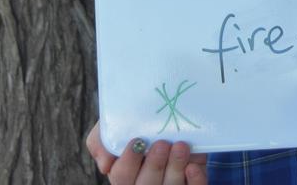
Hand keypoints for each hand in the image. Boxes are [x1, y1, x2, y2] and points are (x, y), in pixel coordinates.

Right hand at [86, 123, 207, 183]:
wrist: (172, 117)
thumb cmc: (141, 125)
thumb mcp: (118, 125)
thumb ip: (101, 140)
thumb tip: (105, 164)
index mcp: (125, 175)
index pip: (121, 178)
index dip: (128, 162)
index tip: (138, 141)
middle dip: (154, 166)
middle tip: (162, 144)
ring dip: (175, 169)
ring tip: (181, 146)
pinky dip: (195, 181)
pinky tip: (192, 167)